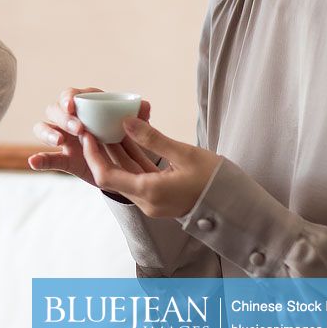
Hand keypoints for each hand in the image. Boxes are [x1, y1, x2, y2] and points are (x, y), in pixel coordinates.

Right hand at [28, 87, 155, 185]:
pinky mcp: (64, 158)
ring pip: (43, 128)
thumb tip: (144, 106)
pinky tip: (33, 162)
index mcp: (86, 105)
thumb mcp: (137, 128)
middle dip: (63, 117)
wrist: (128, 164)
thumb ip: (140, 117)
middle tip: (78, 128)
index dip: (69, 98)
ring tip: (59, 141)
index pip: (71, 95)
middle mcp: (70, 119)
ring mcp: (64, 138)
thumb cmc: (128, 137)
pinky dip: (39, 159)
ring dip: (48, 133)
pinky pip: (48, 158)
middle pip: (54, 110)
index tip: (74, 105)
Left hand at [77, 116, 221, 217]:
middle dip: (101, 151)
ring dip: (117, 153)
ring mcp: (152, 201)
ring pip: (126, 175)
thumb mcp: (185, 154)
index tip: (88, 134)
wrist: (238, 206)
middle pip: (112, 175)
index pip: (106, 176)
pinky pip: (139, 176)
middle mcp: (146, 201)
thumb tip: (125, 121)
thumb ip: (153, 138)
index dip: (93, 155)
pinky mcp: (159, 197)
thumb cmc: (217, 180)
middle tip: (93, 127)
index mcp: (149, 192)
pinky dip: (133, 159)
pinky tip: (129, 138)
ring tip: (108, 127)